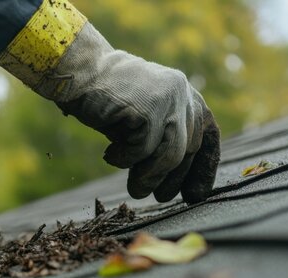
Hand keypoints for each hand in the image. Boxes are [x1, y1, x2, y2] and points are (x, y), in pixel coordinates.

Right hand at [0, 0, 219, 202]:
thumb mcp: (142, 118)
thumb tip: (172, 178)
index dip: (205, 166)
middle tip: (160, 197)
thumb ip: (161, 136)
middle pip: (189, 149)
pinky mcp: (146, 109)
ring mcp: (166, 99)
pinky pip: (142, 150)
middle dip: (175, 179)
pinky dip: (125, 160)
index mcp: (183, 92)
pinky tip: (110, 155)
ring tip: (135, 190)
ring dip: (151, 178)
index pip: (207, 133)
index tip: (196, 193)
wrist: (80, 71)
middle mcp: (181, 93)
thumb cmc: (106, 99)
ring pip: (170, 156)